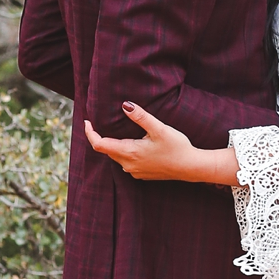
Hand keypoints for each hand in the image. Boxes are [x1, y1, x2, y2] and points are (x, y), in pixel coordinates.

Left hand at [84, 104, 200, 181]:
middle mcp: (128, 165)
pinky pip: (126, 162)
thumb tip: (125, 105)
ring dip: (114, 145)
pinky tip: (134, 144)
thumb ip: (141, 117)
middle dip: (101, 137)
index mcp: (129, 153)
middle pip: (107, 150)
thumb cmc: (177, 148)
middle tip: (99, 122)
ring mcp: (135, 171)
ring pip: (116, 156)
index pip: (100, 144)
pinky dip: (124, 152)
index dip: (90, 133)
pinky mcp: (142, 174)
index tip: (87, 122)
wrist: (191, 168)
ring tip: (118, 131)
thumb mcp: (160, 129)